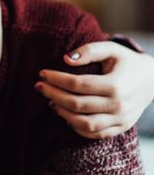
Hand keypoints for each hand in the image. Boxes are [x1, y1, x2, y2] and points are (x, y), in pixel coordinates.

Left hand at [35, 41, 153, 138]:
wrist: (152, 79)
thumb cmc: (126, 61)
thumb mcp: (111, 48)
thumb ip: (89, 51)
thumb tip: (65, 59)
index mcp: (115, 85)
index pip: (77, 84)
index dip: (56, 79)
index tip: (42, 73)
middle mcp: (118, 105)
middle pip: (77, 104)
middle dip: (53, 94)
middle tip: (39, 86)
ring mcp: (120, 120)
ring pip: (84, 124)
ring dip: (62, 113)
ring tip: (51, 101)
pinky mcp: (120, 128)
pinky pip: (94, 134)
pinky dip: (76, 128)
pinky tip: (65, 114)